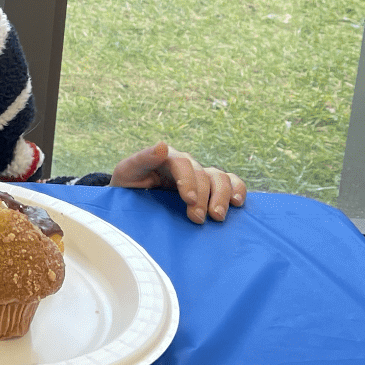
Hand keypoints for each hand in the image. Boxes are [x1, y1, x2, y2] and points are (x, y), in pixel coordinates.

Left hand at [110, 141, 245, 222]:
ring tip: (217, 216)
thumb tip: (162, 145)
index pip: (182, 164)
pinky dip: (238, 190)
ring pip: (220, 178)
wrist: (132, 199)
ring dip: (222, 196)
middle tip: (198, 218)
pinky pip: (231, 183)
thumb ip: (142, 159)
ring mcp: (201, 175)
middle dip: (203, 196)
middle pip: (203, 173)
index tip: (189, 199)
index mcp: (167, 158)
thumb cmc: (128, 185)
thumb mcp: (126, 172)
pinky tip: (238, 203)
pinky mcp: (211, 188)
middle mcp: (187, 164)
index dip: (188, 180)